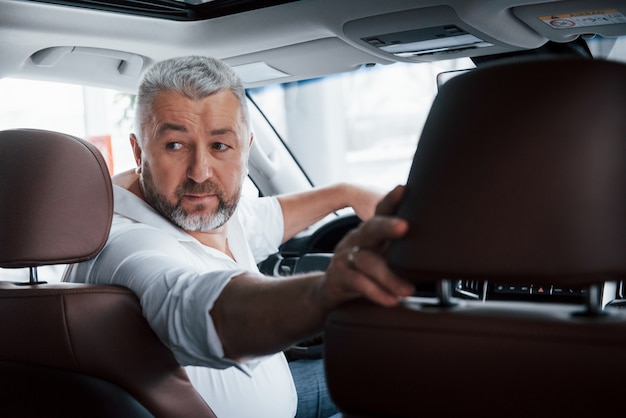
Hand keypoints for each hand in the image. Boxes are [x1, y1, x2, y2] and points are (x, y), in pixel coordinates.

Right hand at [321, 185, 414, 307]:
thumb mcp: (383, 258)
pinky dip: (376, 291)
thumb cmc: (365, 272)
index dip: (392, 200)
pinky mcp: (337, 276)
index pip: (382, 211)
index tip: (403, 188)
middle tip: (404, 226)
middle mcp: (357, 239)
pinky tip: (390, 299)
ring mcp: (345, 257)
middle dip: (387, 225)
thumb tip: (442, 255)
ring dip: (389, 276)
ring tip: (407, 290)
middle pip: (371, 228)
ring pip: (367, 261)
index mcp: (371, 232)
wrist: (330, 290)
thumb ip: (403, 253)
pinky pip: (357, 282)